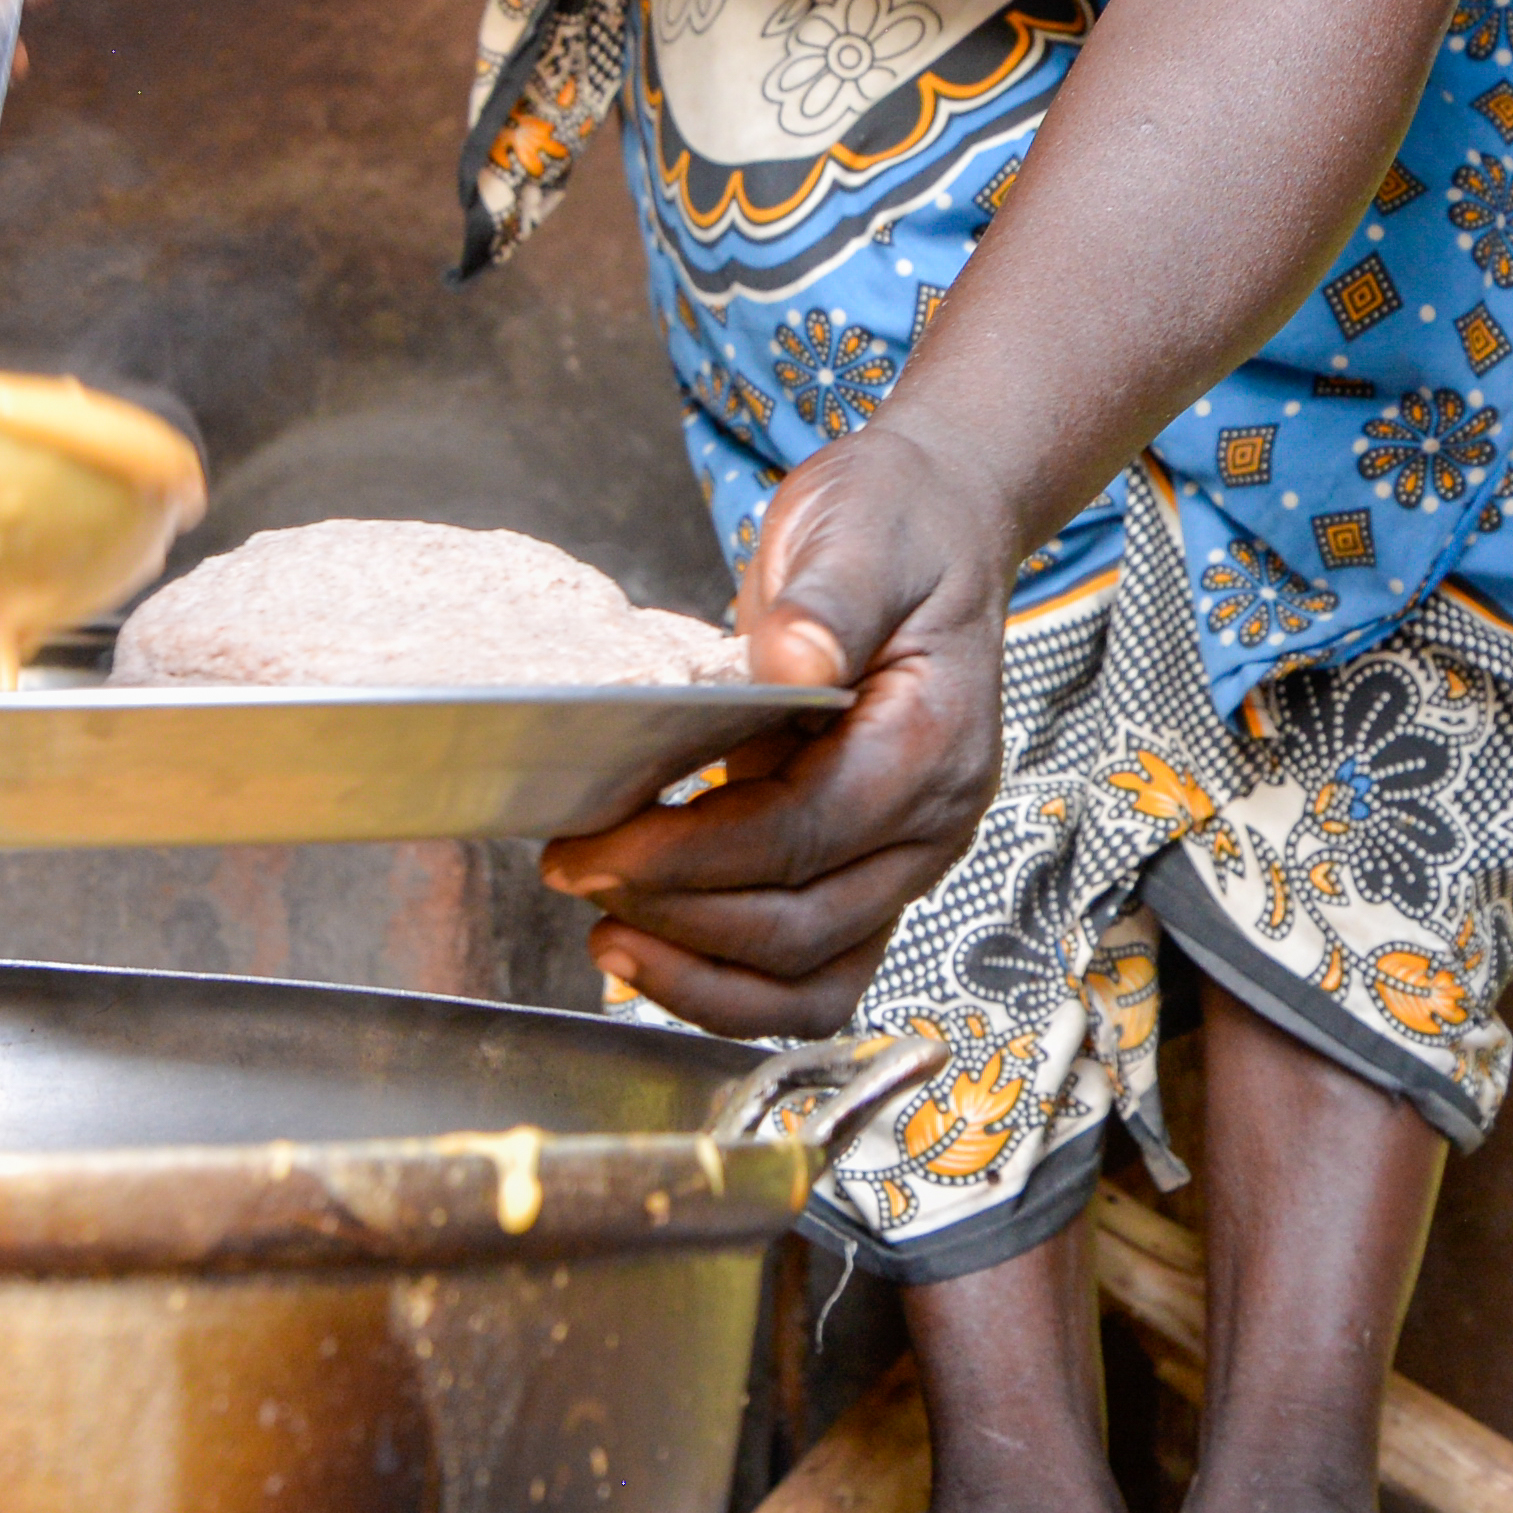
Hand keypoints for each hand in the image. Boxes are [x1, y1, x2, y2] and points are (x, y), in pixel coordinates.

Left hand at [543, 425, 1020, 1032]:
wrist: (935, 528)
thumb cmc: (895, 527)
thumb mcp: (856, 533)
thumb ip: (826, 604)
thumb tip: (793, 660)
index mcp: (931, 740)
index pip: (802, 835)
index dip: (691, 855)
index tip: (595, 845)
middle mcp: (932, 823)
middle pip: (800, 925)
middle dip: (675, 914)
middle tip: (577, 871)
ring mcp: (905, 860)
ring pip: (813, 980)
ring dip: (703, 978)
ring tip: (610, 937)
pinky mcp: (869, 873)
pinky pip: (814, 974)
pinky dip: (735, 985)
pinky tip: (659, 949)